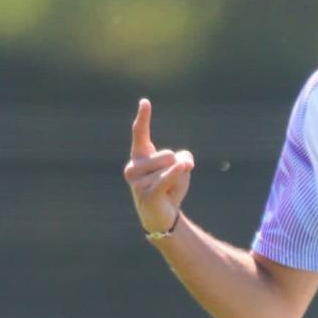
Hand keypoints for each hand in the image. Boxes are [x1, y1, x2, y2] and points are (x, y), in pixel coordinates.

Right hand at [123, 99, 193, 232]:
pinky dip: (176, 174)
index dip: (143, 117)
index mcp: (139, 156)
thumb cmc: (169, 186)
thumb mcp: (180, 167)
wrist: (161, 215)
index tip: (145, 101)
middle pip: (169, 154)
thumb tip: (183, 162)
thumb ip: (184, 157)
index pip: (140, 133)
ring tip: (168, 190)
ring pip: (171, 167)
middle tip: (169, 182)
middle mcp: (133, 166)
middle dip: (177, 166)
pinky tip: (184, 168)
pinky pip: (167, 178)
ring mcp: (137, 181)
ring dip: (178, 179)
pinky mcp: (147, 193)